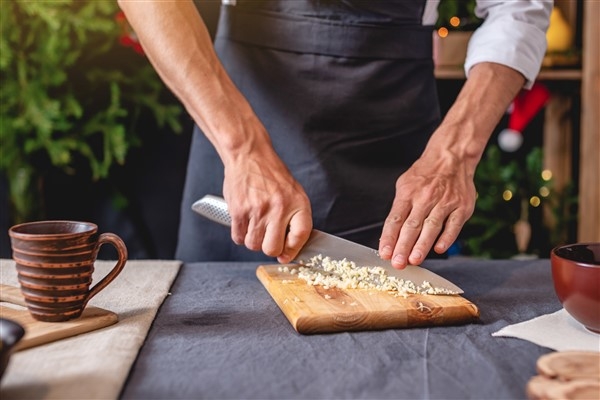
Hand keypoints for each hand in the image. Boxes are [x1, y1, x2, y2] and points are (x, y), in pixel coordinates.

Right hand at [222, 147, 312, 263]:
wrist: (249, 155)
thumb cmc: (271, 174)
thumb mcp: (293, 192)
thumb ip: (294, 217)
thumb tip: (290, 247)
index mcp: (297, 203)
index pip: (300, 236)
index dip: (293, 250)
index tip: (286, 254)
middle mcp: (279, 208)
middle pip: (272, 248)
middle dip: (269, 248)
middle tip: (267, 239)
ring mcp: (258, 211)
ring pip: (253, 245)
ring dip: (253, 240)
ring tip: (254, 225)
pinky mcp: (239, 211)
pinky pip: (238, 237)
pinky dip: (240, 234)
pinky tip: (244, 221)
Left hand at [378, 150, 475, 268]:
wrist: (451, 157)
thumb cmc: (425, 175)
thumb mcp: (405, 185)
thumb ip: (399, 209)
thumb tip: (389, 235)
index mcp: (408, 193)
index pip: (395, 219)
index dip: (389, 237)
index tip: (384, 253)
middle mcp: (425, 197)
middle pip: (412, 225)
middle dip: (403, 246)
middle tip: (398, 263)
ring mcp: (445, 202)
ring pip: (431, 226)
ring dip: (422, 245)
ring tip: (414, 260)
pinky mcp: (462, 206)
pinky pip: (453, 224)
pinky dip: (446, 238)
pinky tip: (439, 249)